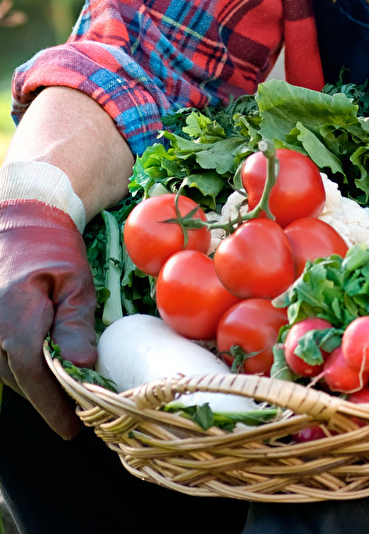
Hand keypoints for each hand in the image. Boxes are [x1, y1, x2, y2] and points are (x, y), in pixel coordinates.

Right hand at [0, 199, 96, 438]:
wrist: (23, 217)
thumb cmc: (52, 246)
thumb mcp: (75, 280)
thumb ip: (76, 323)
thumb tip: (82, 365)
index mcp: (15, 317)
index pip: (32, 374)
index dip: (52, 404)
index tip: (71, 428)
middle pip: (20, 377)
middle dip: (47, 397)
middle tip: (78, 412)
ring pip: (9, 369)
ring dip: (35, 381)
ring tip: (65, 390)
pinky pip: (2, 355)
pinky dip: (23, 365)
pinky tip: (45, 366)